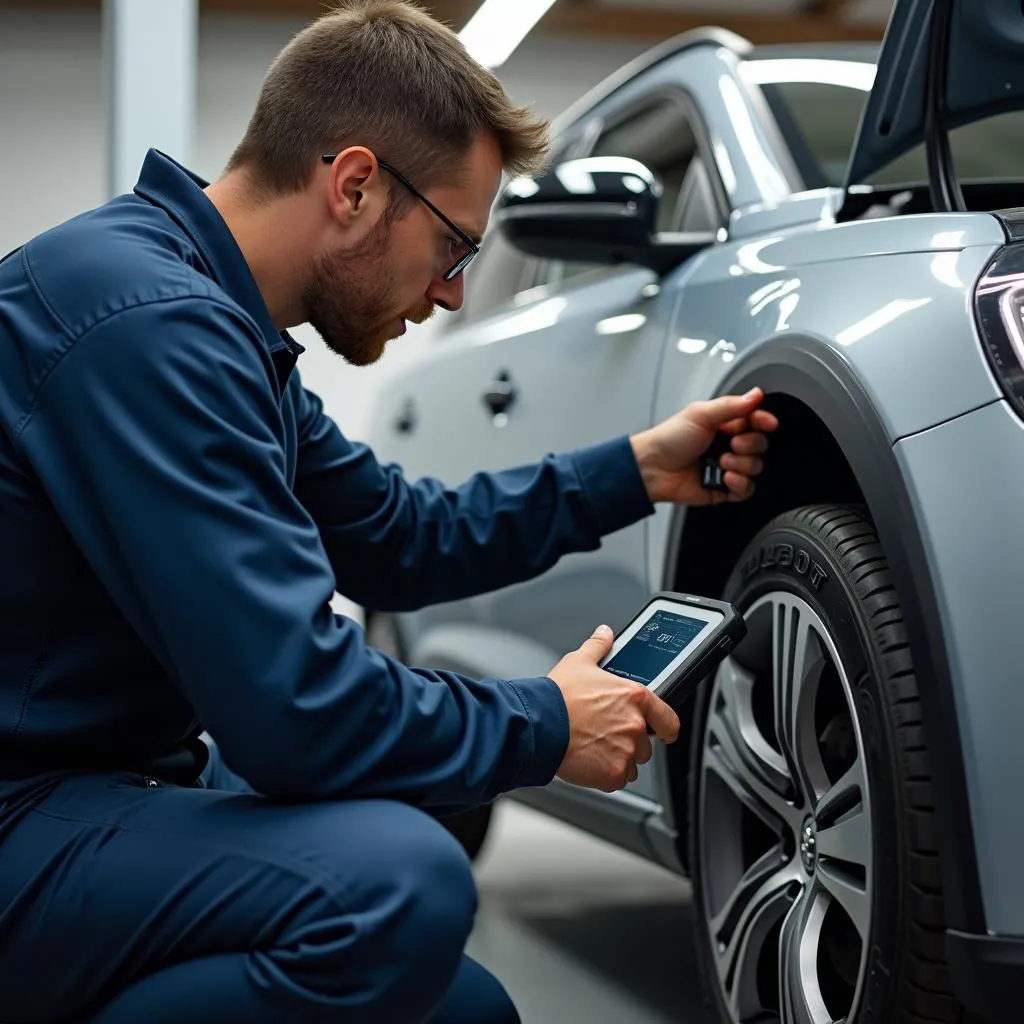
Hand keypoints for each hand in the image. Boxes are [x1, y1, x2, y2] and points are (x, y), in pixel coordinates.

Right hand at [548, 625, 679, 792]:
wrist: (539, 725)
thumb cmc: (558, 696)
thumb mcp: (579, 662)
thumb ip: (598, 647)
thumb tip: (604, 634)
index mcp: (634, 697)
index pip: (669, 719)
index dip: (666, 726)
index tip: (663, 730)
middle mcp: (635, 725)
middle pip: (645, 743)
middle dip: (628, 741)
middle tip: (604, 733)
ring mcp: (625, 752)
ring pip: (631, 763)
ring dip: (618, 758)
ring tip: (593, 746)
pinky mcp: (613, 774)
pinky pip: (617, 778)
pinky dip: (605, 774)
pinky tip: (588, 760)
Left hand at [630, 387, 778, 505]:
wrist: (652, 468)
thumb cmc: (669, 439)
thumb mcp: (700, 414)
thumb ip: (731, 405)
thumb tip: (756, 394)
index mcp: (724, 424)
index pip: (756, 420)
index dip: (764, 421)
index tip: (767, 423)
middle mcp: (728, 445)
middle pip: (760, 445)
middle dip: (750, 444)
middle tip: (732, 443)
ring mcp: (727, 467)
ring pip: (756, 467)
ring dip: (742, 464)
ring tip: (721, 461)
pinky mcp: (723, 488)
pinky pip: (746, 490)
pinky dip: (740, 484)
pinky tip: (725, 477)